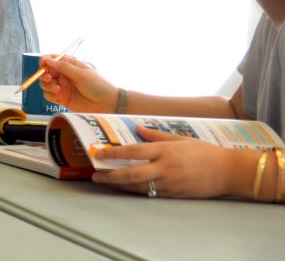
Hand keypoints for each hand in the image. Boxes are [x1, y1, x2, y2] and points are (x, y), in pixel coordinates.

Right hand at [39, 55, 117, 112]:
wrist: (107, 104)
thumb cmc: (97, 85)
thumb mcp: (81, 74)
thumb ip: (63, 67)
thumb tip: (47, 60)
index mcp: (68, 65)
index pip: (51, 59)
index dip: (44, 61)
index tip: (43, 65)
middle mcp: (63, 75)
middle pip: (45, 72)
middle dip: (43, 75)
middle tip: (49, 79)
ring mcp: (62, 87)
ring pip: (45, 84)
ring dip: (47, 86)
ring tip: (57, 90)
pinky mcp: (61, 98)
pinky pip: (49, 95)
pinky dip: (50, 95)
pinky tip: (58, 96)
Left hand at [91, 126, 234, 198]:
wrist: (228, 172)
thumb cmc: (205, 152)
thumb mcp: (179, 138)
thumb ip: (155, 134)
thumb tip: (137, 128)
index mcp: (165, 151)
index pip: (133, 152)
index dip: (113, 153)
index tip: (98, 152)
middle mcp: (164, 168)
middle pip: (131, 174)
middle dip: (110, 176)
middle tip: (95, 175)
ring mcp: (169, 184)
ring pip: (139, 187)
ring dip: (120, 185)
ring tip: (105, 181)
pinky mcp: (175, 195)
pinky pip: (151, 193)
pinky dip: (136, 191)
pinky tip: (126, 188)